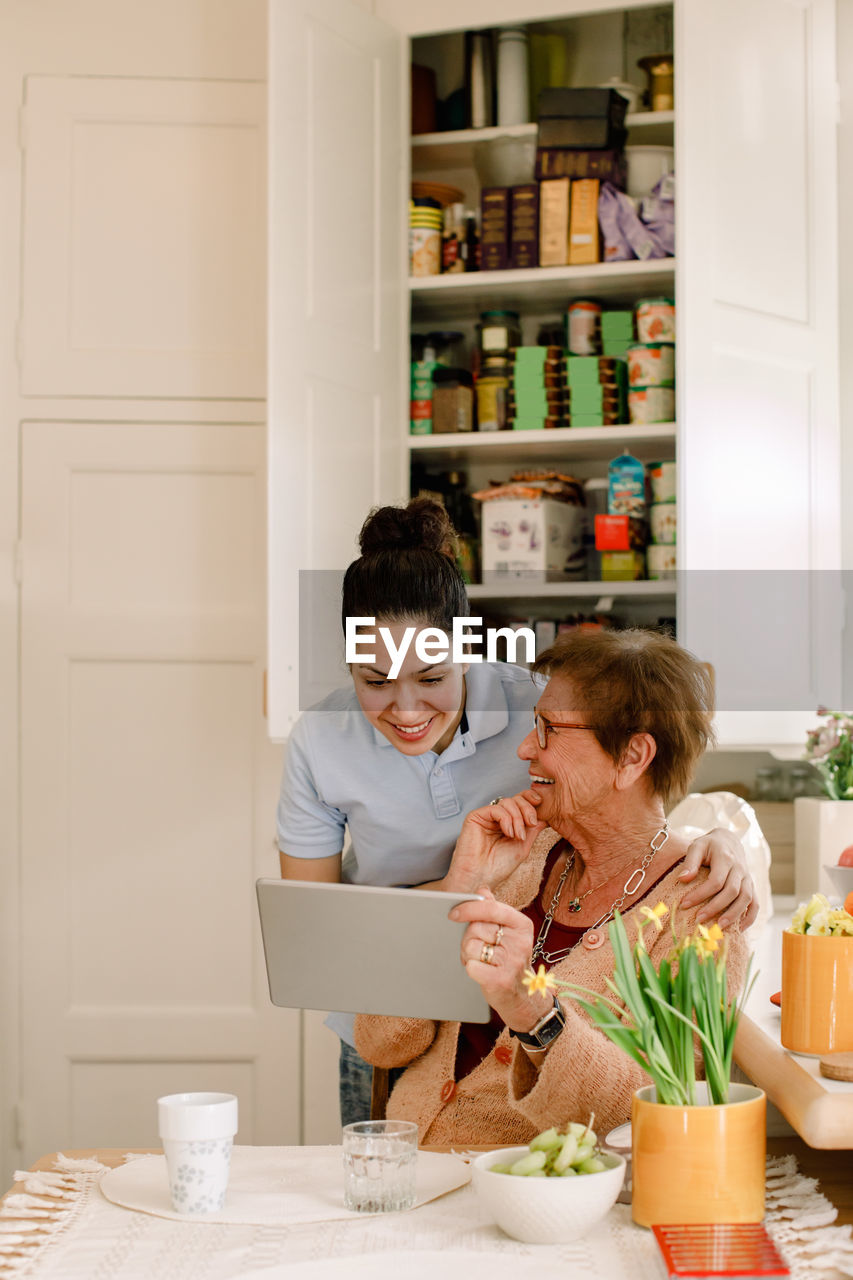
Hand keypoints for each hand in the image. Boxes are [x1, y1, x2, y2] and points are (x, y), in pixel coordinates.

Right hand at [443, 790, 547, 894]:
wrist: (481, 878)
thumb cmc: (498, 867)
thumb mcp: (523, 846)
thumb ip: (533, 829)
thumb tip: (545, 816)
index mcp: (508, 823)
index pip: (521, 802)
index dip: (530, 799)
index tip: (540, 802)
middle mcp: (497, 817)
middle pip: (516, 799)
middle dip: (527, 809)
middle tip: (530, 824)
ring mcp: (486, 816)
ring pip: (507, 802)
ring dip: (517, 818)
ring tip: (517, 836)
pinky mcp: (476, 817)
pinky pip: (496, 809)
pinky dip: (506, 820)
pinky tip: (508, 833)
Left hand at [448, 888, 550, 1030]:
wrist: (522, 995)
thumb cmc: (509, 959)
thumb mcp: (508, 932)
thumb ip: (494, 910)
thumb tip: (482, 891)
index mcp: (522, 925)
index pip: (491, 908)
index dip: (469, 908)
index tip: (453, 914)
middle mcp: (520, 942)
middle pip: (476, 928)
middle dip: (468, 938)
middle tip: (478, 948)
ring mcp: (512, 962)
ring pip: (471, 947)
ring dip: (469, 955)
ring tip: (481, 960)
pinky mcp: (502, 980)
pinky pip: (471, 966)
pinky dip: (471, 969)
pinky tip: (481, 972)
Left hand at [678, 827, 757, 928]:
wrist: (729, 841)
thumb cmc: (709, 845)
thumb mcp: (697, 846)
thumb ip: (690, 862)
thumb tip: (682, 879)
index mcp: (725, 858)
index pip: (715, 880)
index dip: (700, 894)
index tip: (684, 904)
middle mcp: (740, 868)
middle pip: (732, 891)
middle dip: (715, 907)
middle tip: (698, 920)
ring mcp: (748, 878)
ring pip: (746, 899)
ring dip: (733, 915)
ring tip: (718, 928)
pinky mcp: (751, 886)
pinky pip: (755, 903)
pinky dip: (750, 917)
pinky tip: (739, 929)